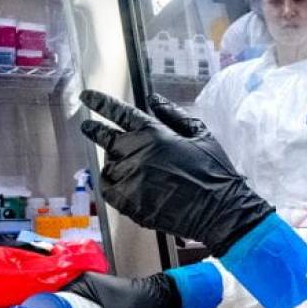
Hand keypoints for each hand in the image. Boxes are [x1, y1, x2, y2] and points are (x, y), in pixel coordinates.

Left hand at [79, 89, 272, 253]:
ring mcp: (130, 179)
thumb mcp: (200, 134)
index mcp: (154, 134)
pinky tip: (124, 183)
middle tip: (88, 126)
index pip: (119, 112)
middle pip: (105, 138)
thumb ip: (174, 114)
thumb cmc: (214, 172)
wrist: (219, 210)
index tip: (88, 97)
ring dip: (113, 162)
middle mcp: (137, 154)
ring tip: (128, 166)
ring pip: (108, 165)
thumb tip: (154, 99)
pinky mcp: (129, 202)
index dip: (101, 103)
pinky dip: (112, 184)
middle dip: (95, 130)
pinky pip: (108, 189)